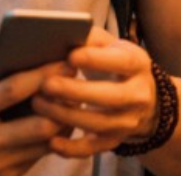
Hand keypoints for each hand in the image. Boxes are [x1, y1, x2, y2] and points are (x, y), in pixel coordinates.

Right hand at [0, 18, 69, 175]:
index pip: (11, 92)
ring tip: (72, 97)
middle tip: (75, 80)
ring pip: (45, 144)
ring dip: (62, 120)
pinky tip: (59, 118)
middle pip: (38, 125)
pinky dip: (53, 137)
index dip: (42, 75)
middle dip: (61, 102)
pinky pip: (39, 157)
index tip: (64, 59)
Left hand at [30, 28, 159, 157]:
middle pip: (111, 96)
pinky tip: (52, 142)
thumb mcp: (110, 45)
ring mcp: (128, 121)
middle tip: (46, 84)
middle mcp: (139, 94)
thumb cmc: (113, 63)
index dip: (96, 60)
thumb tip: (60, 31)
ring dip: (67, 116)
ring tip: (38, 104)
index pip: (120, 61)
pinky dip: (73, 149)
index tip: (71, 56)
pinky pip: (95, 148)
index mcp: (137, 63)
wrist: (143, 97)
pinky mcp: (116, 140)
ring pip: (99, 123)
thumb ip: (89, 38)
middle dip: (77, 91)